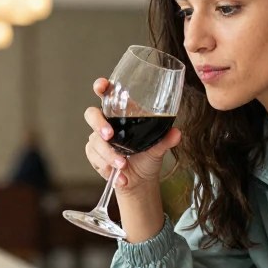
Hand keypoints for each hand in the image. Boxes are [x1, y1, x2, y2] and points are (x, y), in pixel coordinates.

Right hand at [83, 78, 180, 194]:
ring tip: (123, 166)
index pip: (108, 95)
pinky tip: (119, 176)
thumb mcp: (158, 148)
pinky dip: (107, 167)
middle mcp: (108, 124)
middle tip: (110, 136)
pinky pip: (94, 158)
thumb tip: (176, 133)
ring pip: (95, 141)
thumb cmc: (147, 157)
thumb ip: (165, 139)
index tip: (102, 86)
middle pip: (92, 115)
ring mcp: (98, 139)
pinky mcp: (94, 155)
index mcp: (122, 114)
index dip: (101, 87)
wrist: (140, 181)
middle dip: (99, 124)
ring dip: (109, 155)